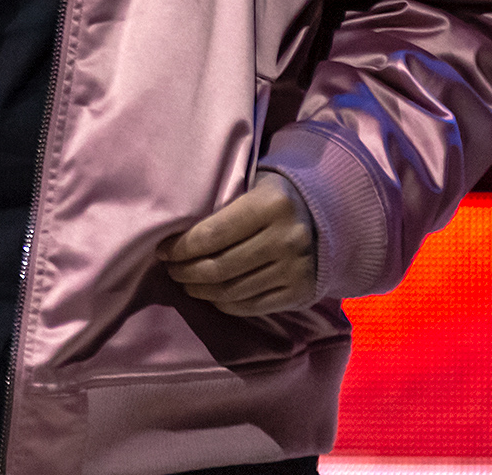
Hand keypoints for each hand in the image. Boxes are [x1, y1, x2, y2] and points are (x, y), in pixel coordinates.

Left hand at [158, 172, 318, 316]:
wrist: (328, 218)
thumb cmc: (274, 199)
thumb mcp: (252, 186)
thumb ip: (221, 206)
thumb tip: (176, 235)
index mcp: (271, 205)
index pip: (212, 233)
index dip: (181, 247)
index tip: (163, 250)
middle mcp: (286, 239)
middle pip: (220, 266)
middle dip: (186, 271)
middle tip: (171, 269)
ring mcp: (296, 269)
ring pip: (233, 290)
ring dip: (201, 290)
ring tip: (186, 282)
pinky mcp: (301, 292)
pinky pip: (252, 306)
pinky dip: (225, 304)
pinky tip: (211, 296)